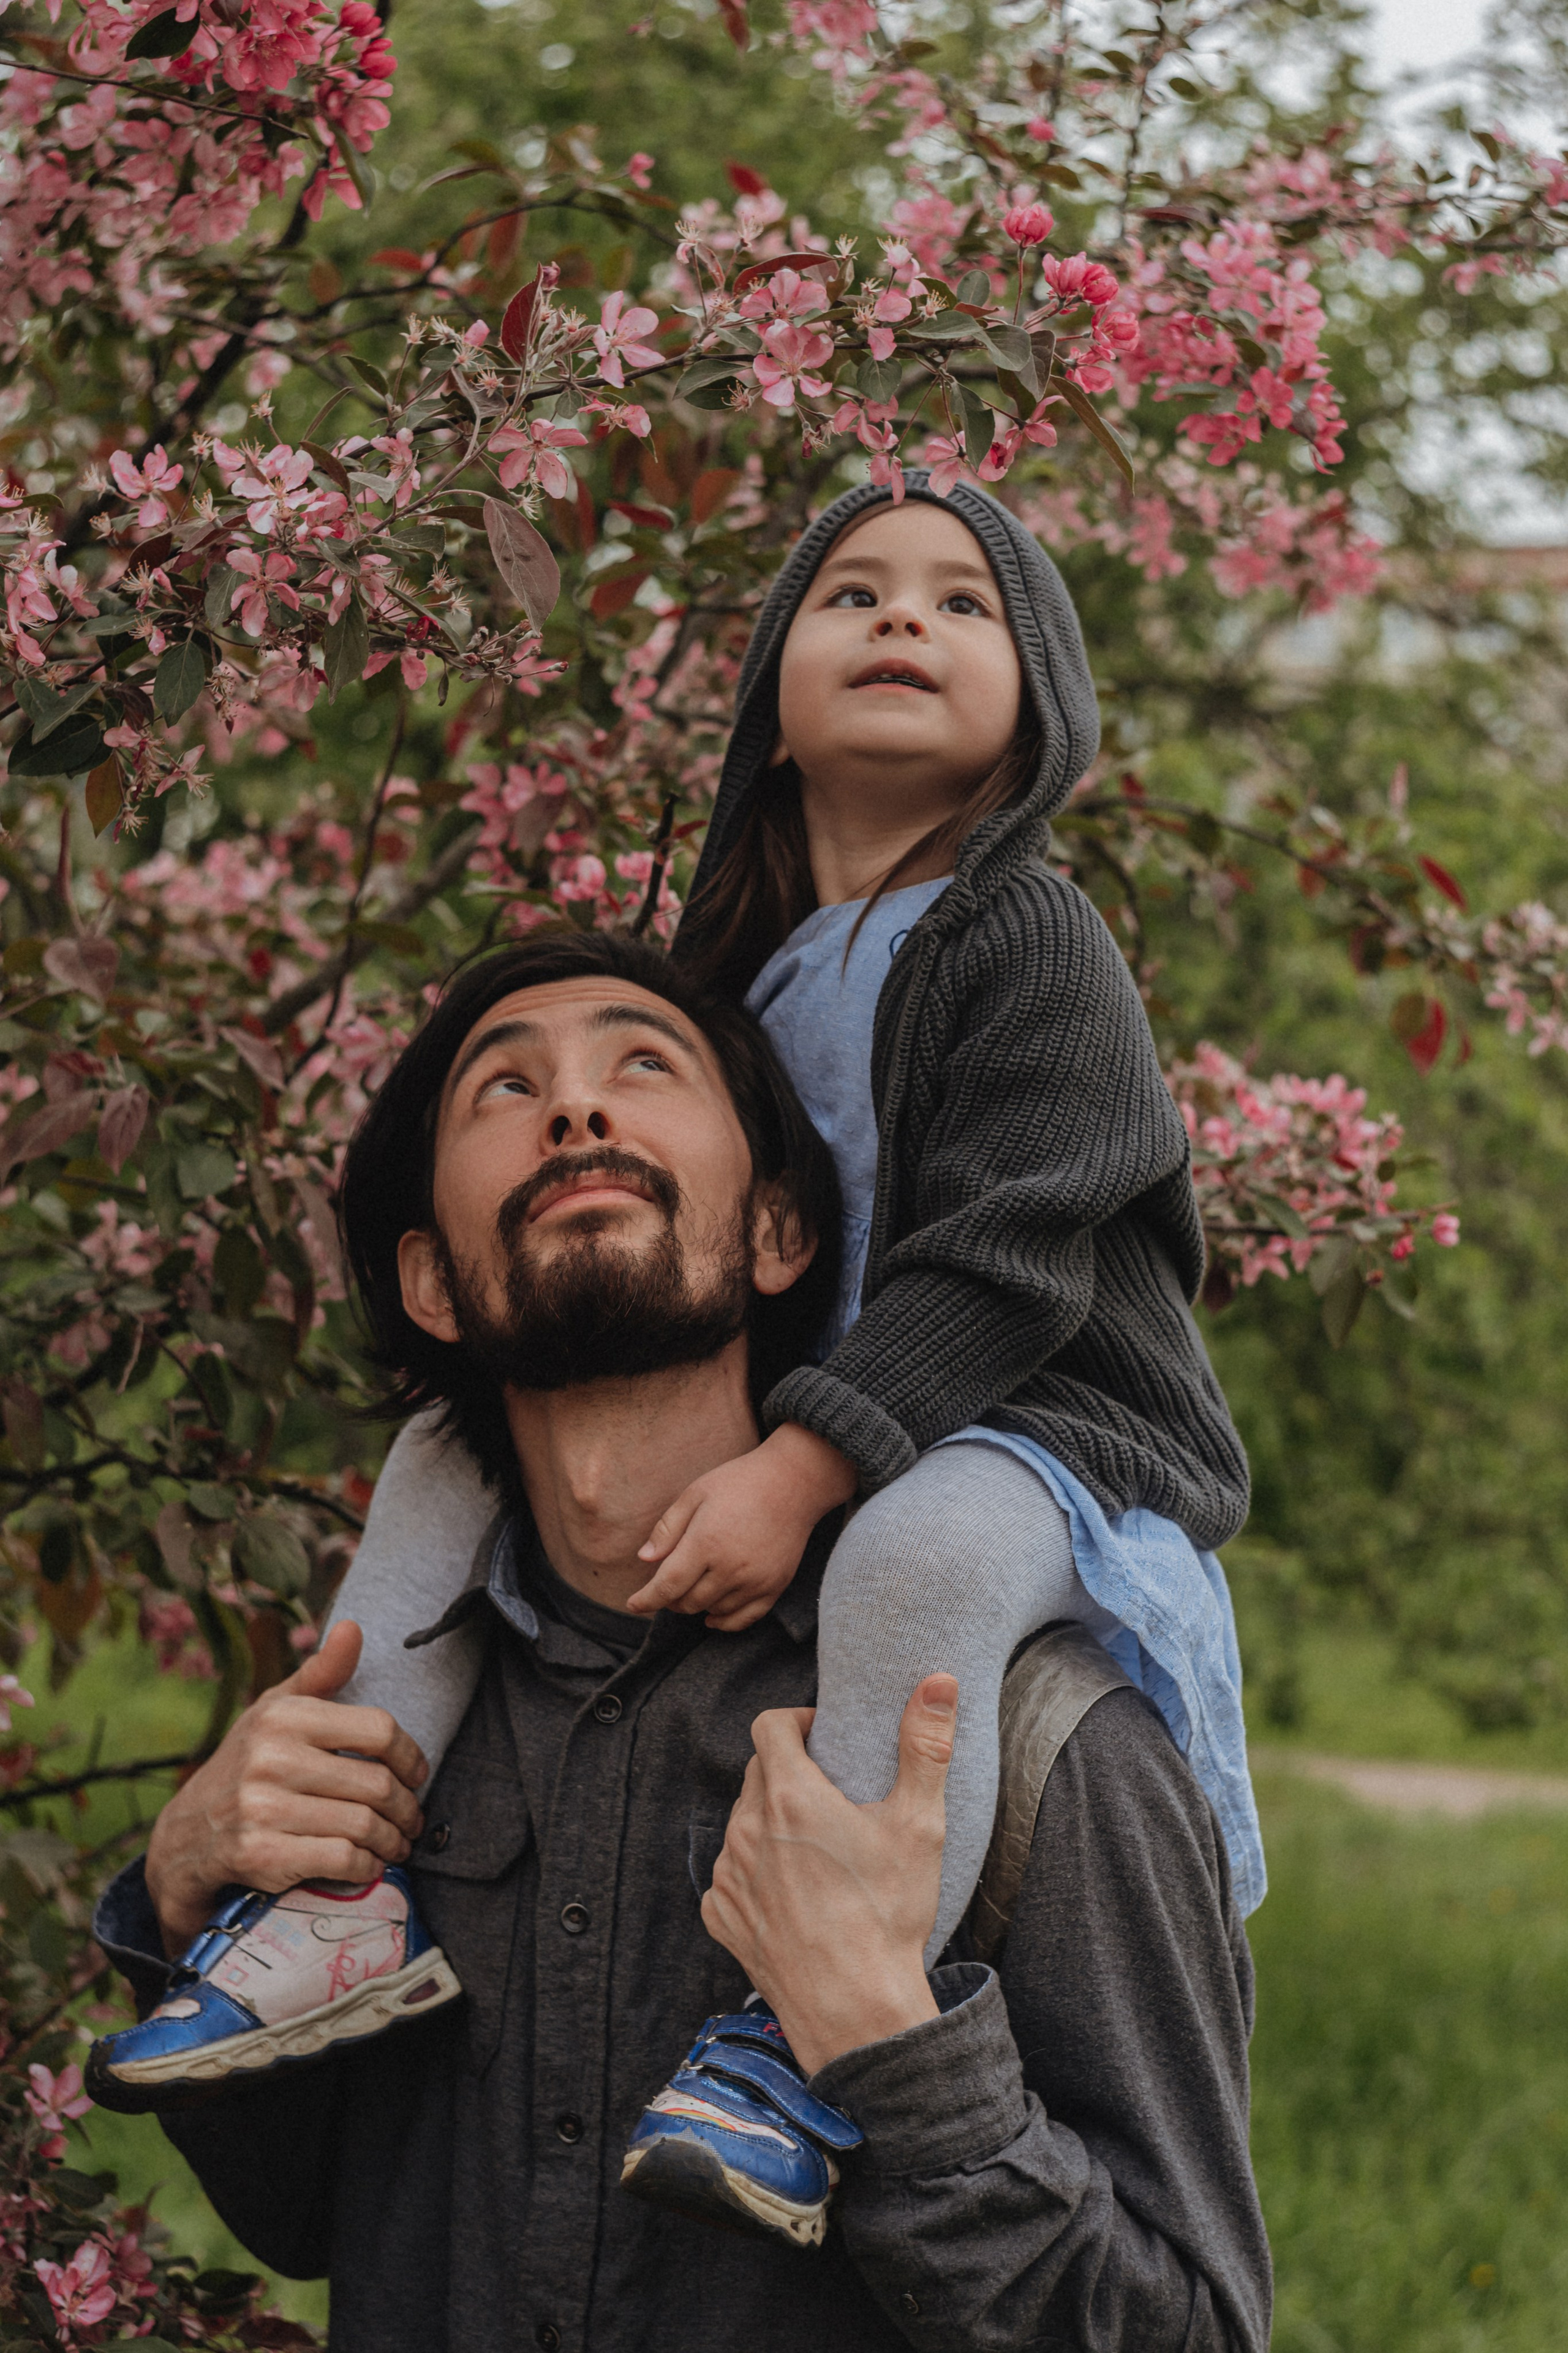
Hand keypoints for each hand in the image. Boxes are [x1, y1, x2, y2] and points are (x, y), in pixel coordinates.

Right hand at [144, 1621, 428, 1959]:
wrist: (187, 1836)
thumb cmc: (248, 1764)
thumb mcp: (276, 1710)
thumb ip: (321, 1672)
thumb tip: (353, 1627)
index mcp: (283, 1716)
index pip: (379, 1729)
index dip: (411, 1756)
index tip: (416, 1774)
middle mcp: (270, 1758)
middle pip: (377, 1784)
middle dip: (406, 1809)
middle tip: (412, 1820)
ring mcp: (262, 1808)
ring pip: (363, 1825)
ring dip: (392, 1841)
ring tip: (397, 1843)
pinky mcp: (260, 1854)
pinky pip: (340, 1860)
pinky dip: (365, 1866)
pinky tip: (367, 1863)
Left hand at [627, 1422, 856, 1631]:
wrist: (794, 1482)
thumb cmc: (739, 1482)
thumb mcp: (695, 1494)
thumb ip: (668, 1529)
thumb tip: (644, 1560)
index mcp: (706, 1542)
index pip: (667, 1585)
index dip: (646, 1599)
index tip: (633, 1604)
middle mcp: (731, 1567)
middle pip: (687, 1602)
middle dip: (669, 1599)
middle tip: (666, 1584)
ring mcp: (755, 1580)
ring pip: (712, 1611)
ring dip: (695, 1605)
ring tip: (692, 1586)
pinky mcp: (775, 1586)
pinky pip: (744, 1619)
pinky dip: (724, 1622)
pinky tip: (712, 1616)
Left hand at [700, 1674, 956, 2073]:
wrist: (856, 2011)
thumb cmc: (888, 1915)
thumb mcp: (920, 1824)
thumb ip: (925, 1744)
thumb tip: (938, 1680)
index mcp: (790, 1796)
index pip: (771, 1725)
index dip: (797, 1721)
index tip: (824, 1737)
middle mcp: (747, 1829)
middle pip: (758, 1772)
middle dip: (790, 1771)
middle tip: (832, 1795)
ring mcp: (728, 1875)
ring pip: (743, 1822)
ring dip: (771, 1822)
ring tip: (816, 1848)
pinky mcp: (720, 1915)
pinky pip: (730, 1874)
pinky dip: (755, 1872)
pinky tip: (795, 1893)